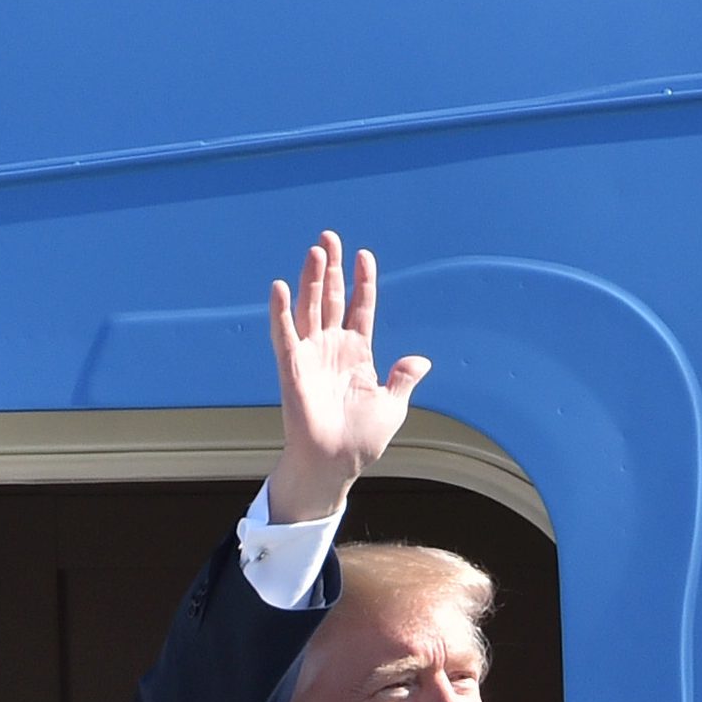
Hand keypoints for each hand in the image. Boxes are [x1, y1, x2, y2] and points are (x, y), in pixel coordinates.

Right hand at [264, 231, 427, 524]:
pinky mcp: (292, 367)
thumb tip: (420, 360)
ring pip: (310, 307)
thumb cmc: (362, 440)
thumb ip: (403, 378)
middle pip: (332, 298)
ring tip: (316, 250)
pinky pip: (284, 334)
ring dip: (311, 279)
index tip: (364, 255)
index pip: (360, 308)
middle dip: (332, 268)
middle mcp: (331, 348)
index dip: (362, 282)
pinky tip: (280, 286)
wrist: (335, 463)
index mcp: (357, 354)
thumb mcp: (392, 406)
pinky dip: (281, 311)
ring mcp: (311, 355)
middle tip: (329, 237)